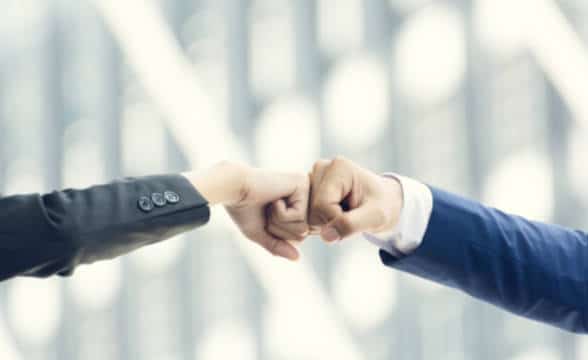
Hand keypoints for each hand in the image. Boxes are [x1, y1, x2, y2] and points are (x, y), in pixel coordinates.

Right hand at [186, 162, 308, 260]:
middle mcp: (305, 196)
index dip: (278, 235)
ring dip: (279, 222)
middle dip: (279, 229)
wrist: (233, 187)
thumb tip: (297, 258)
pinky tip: (274, 198)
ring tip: (270, 203)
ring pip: (302, 227)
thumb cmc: (243, 208)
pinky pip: (299, 216)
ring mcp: (306, 188)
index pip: (299, 237)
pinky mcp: (303, 183)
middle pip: (303, 234)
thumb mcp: (260, 232)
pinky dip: (280, 213)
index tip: (265, 217)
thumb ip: (278, 246)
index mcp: (297, 206)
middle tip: (266, 210)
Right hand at [307, 157, 402, 241]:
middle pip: (312, 210)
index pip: (322, 205)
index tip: (355, 219)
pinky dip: (320, 223)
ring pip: (306, 215)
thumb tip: (326, 236)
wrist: (382, 201)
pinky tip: (334, 215)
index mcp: (339, 167)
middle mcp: (321, 167)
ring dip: (325, 224)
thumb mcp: (376, 217)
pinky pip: (305, 216)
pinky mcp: (308, 189)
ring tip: (344, 214)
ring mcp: (312, 177)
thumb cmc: (382, 206)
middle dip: (330, 222)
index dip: (336, 220)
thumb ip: (351, 225)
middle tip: (350, 216)